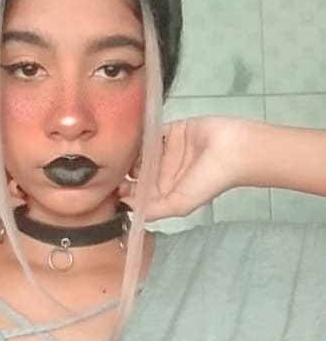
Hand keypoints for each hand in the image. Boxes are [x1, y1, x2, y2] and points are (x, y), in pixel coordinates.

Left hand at [118, 116, 246, 220]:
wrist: (234, 150)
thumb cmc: (208, 181)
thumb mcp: (180, 204)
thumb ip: (154, 210)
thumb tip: (125, 206)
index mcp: (164, 190)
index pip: (137, 192)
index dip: (122, 190)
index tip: (107, 186)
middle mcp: (162, 171)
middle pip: (135, 171)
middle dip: (121, 170)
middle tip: (106, 167)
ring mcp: (164, 150)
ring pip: (139, 151)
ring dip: (128, 152)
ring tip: (115, 152)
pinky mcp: (169, 130)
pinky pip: (148, 132)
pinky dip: (138, 134)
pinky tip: (128, 135)